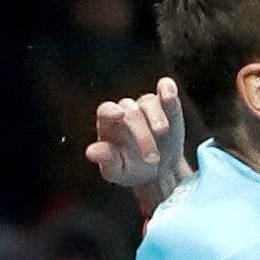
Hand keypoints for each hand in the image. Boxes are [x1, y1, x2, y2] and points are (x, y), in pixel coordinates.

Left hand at [86, 77, 192, 205]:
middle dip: (142, 136)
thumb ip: (106, 161)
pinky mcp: (166, 104)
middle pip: (131, 114)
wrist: (160, 170)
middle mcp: (126, 111)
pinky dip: (168, 89)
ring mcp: (146, 106)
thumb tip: (90, 152)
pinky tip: (169, 95)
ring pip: (148, 103)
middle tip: (152, 159)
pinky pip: (165, 88)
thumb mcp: (118, 171)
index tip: (118, 115)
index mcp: (109, 124)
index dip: (110, 111)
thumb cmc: (133, 169)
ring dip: (156, 117)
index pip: (105, 111)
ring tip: (162, 132)